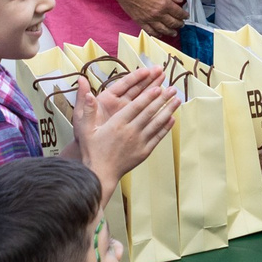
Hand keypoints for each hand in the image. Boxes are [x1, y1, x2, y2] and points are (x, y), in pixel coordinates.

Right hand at [75, 66, 180, 180]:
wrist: (101, 174)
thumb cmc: (92, 151)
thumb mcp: (84, 129)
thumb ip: (87, 109)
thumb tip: (87, 94)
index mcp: (117, 124)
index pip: (136, 107)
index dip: (148, 96)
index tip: (157, 87)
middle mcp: (130, 132)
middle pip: (149, 113)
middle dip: (162, 99)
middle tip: (172, 88)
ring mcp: (139, 142)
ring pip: (156, 123)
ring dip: (168, 111)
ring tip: (177, 100)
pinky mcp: (144, 152)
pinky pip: (158, 137)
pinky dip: (166, 128)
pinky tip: (172, 119)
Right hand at [112, 0, 183, 35]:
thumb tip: (180, 0)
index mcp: (164, 3)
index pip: (178, 12)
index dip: (184, 15)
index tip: (186, 16)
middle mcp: (158, 14)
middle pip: (172, 23)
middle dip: (179, 24)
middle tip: (182, 25)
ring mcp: (149, 19)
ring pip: (163, 30)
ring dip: (170, 32)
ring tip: (174, 33)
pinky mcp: (140, 21)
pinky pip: (150, 31)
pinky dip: (157, 34)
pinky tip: (160, 34)